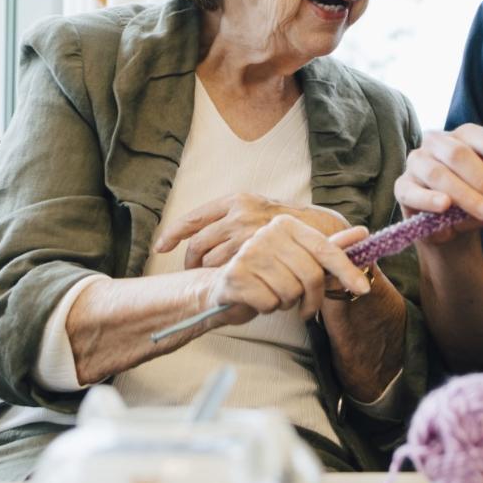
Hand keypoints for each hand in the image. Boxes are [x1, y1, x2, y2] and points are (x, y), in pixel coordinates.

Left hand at [154, 194, 350, 268]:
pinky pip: (229, 272)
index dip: (173, 234)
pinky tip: (232, 282)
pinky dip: (227, 280)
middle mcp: (239, 214)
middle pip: (198, 244)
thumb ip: (233, 218)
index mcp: (236, 200)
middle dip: (191, 262)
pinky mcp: (256, 253)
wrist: (322, 231)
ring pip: (211, 262)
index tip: (161, 247)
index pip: (193, 218)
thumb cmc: (287, 224)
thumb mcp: (259, 209)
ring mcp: (248, 235)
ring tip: (218, 278)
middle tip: (193, 272)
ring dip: (211, 274)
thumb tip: (199, 232)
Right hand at [208, 216, 370, 322]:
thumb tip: (363, 233)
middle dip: (312, 299)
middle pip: (310, 275)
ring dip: (286, 303)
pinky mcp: (235, 276)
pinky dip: (267, 308)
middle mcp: (267, 233)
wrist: (221, 287)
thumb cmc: (266, 274)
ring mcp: (249, 253)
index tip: (362, 289)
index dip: (346, 271)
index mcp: (286, 224)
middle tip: (304, 307)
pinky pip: (270, 302)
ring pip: (290, 292)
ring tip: (274, 295)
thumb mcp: (299, 258)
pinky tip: (257, 300)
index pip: (324, 249)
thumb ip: (330, 248)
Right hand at [393, 124, 482, 244]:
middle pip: (462, 155)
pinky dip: (430, 199)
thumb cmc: (474, 201)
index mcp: (465, 135)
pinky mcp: (402, 186)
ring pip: (439, 173)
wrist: (449, 229)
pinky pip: (413, 192)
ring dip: (467, 195)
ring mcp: (417, 162)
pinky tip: (445, 207)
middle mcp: (438, 141)